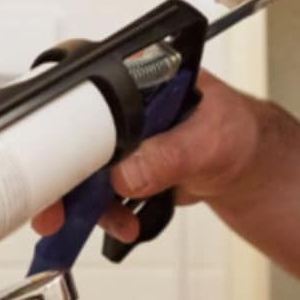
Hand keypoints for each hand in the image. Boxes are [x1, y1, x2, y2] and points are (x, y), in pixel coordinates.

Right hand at [32, 70, 263, 242]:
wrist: (248, 165)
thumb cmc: (237, 133)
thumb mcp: (210, 140)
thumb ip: (171, 155)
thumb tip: (126, 173)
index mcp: (136, 76)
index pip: (81, 94)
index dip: (58, 127)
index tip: (50, 163)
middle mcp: (119, 105)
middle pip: (68, 137)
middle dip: (59, 179)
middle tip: (52, 214)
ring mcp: (117, 138)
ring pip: (79, 171)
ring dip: (85, 204)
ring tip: (115, 222)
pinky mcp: (121, 167)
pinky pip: (98, 192)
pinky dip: (105, 213)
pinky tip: (125, 223)